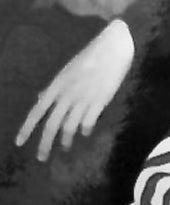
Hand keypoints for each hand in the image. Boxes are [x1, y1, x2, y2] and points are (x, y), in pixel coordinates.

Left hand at [15, 19, 134, 160]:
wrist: (114, 46)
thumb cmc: (91, 56)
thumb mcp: (67, 70)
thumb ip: (55, 87)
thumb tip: (40, 98)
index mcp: (57, 85)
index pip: (37, 111)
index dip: (27, 128)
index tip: (19, 143)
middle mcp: (67, 94)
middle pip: (51, 124)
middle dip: (45, 143)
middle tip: (42, 158)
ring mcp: (84, 98)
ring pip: (69, 126)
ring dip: (66, 140)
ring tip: (65, 147)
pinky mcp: (100, 101)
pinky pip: (88, 122)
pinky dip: (85, 130)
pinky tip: (85, 133)